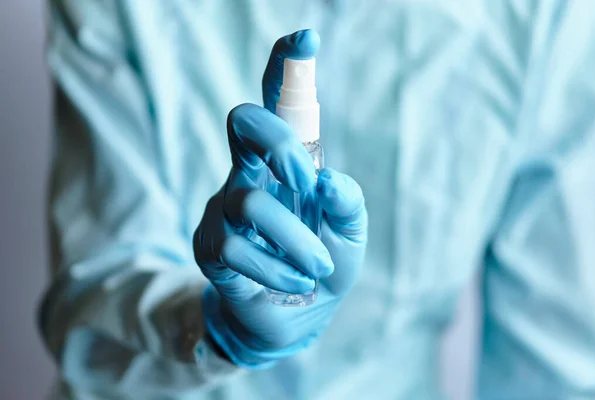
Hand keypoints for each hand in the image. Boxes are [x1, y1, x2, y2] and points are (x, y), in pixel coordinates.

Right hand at [193, 30, 366, 367]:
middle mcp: (250, 174)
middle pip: (243, 122)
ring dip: (294, 239)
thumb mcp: (349, 237)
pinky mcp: (209, 247)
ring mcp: (223, 208)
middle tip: (306, 179)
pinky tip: (295, 280)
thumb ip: (348, 205)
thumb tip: (328, 180)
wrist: (291, 317)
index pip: (280, 105)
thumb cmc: (321, 266)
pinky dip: (276, 267)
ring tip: (318, 268)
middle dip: (277, 142)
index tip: (307, 37)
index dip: (288, 68)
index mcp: (287, 164)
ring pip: (249, 202)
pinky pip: (237, 250)